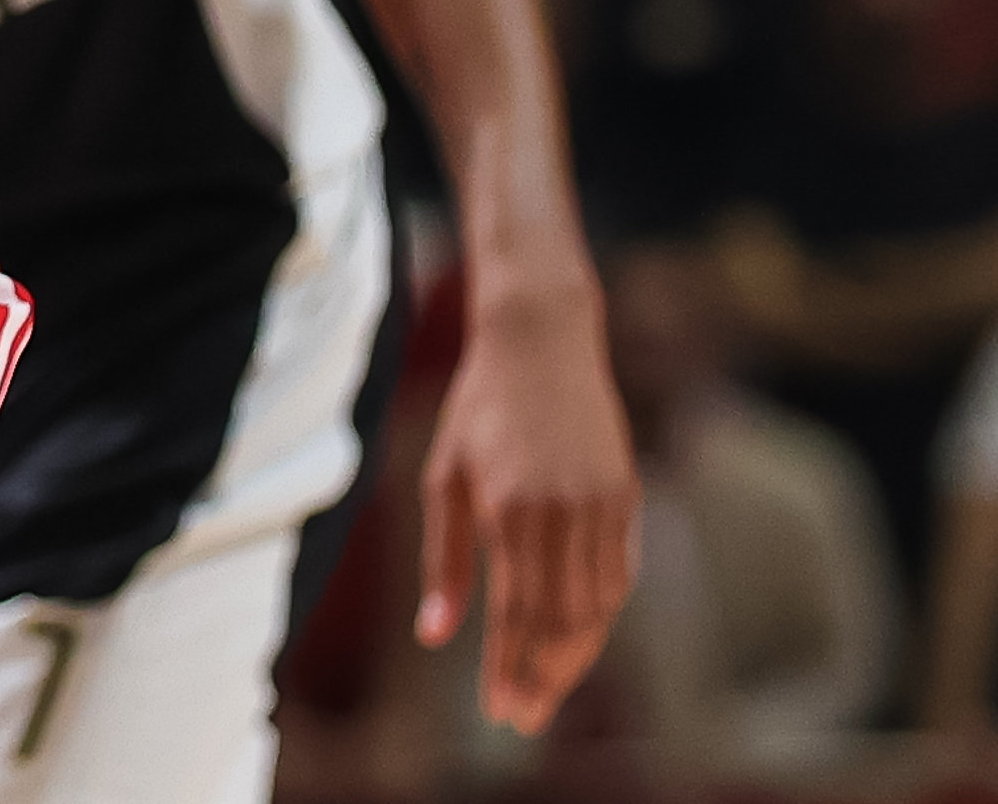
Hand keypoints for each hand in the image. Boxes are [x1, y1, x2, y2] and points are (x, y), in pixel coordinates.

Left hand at [417, 286, 638, 732]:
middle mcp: (565, 514)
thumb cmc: (480, 409)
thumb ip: (444, 560)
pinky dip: (602, 616)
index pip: (516, 615)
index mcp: (513, 510)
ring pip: (598, 607)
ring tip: (548, 688)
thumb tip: (433, 637)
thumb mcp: (444, 477)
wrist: (541, 341)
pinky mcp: (626, 498)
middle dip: (543, 677)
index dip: (509, 669)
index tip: (500, 711)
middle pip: (562, 622)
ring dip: (575, 657)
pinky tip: (580, 638)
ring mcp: (603, 507)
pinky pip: (620, 576)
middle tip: (524, 718)